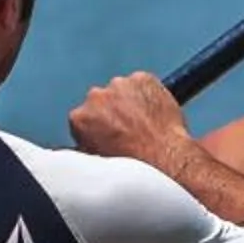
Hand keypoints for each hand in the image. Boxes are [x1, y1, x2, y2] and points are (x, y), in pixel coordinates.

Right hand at [68, 72, 192, 165]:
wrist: (164, 156)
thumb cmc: (134, 164)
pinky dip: (149, 93)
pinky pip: (143, 83)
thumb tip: (91, 142)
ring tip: (145, 121)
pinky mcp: (142, 78)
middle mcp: (95, 97)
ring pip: (123, 89)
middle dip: (112, 110)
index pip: (84, 117)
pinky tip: (156, 111)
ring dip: (130, 100)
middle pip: (102, 99)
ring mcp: (120, 85)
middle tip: (129, 127)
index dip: (98, 125)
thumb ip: (90, 143)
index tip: (109, 132)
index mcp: (80, 118)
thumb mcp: (99, 160)